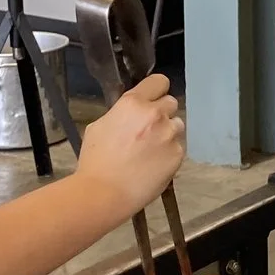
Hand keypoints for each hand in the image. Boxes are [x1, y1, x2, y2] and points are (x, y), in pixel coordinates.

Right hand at [77, 73, 185, 212]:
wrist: (105, 193)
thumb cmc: (96, 161)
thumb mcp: (99, 126)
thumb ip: (121, 114)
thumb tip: (130, 114)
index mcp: (133, 103)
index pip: (159, 82)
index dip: (156, 91)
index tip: (153, 99)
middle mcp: (155, 114)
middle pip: (171, 103)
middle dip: (162, 113)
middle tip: (149, 130)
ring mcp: (169, 134)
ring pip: (177, 126)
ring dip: (167, 133)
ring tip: (151, 150)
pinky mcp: (178, 154)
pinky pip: (178, 147)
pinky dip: (169, 154)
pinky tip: (154, 164)